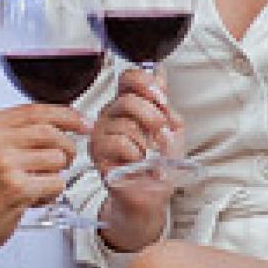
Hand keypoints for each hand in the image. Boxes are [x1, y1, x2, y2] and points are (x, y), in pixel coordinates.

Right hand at [0, 105, 89, 259]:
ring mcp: (3, 163)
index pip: (35, 110)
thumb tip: (59, 122)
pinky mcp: (16, 187)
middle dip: (67, 147)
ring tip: (36, 185)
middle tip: (66, 160)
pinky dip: (51, 194)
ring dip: (56, 174)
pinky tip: (33, 199)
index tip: (82, 123)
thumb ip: (14, 133)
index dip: (66, 115)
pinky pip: (56, 183)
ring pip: (57, 158)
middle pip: (50, 131)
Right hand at [91, 68, 181, 216]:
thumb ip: (164, 104)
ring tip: (148, 155)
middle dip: (152, 117)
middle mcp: (111, 115)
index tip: (162, 98)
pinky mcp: (97, 152)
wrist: (151, 194)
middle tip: (161, 132)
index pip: (128, 78)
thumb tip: (160, 74)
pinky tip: (137, 162)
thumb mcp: (171, 128)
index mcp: (127, 104)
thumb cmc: (159, 163)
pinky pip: (119, 143)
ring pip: (125, 124)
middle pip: (127, 99)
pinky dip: (136, 154)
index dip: (145, 82)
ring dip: (146, 142)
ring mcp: (101, 133)